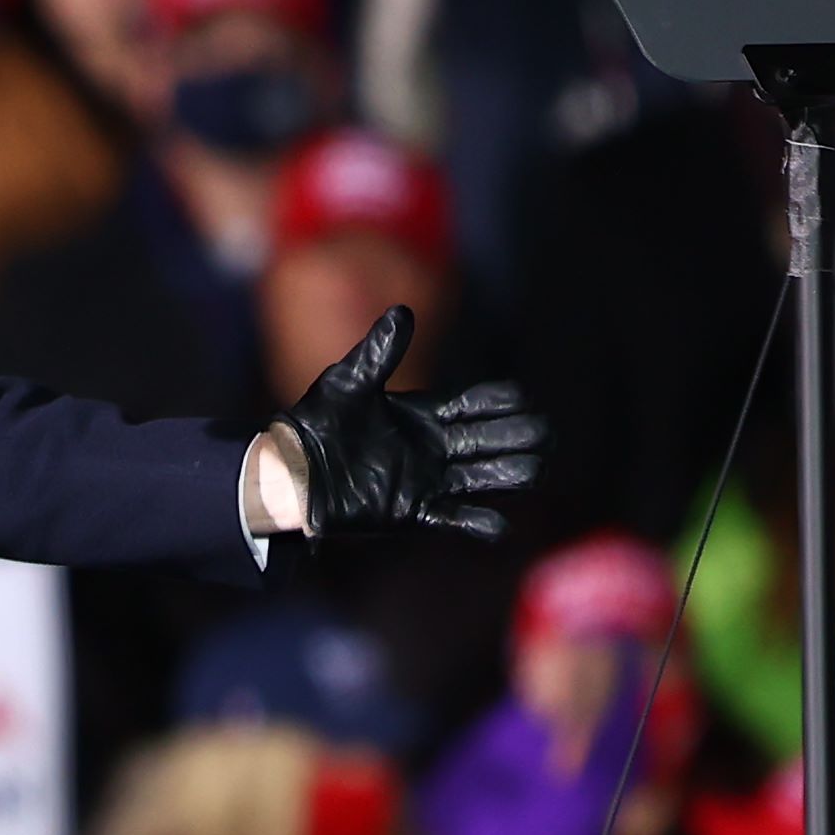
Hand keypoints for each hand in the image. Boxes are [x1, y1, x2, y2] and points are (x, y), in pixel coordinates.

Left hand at [279, 307, 543, 539]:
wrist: (294, 471)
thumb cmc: (318, 421)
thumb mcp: (349, 382)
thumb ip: (379, 353)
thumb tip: (402, 311)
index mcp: (425, 414)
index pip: (476, 404)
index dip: (500, 402)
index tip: (520, 398)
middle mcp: (434, 447)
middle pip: (491, 439)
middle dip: (518, 435)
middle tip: (540, 433)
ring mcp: (428, 480)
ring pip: (484, 476)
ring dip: (511, 473)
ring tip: (534, 470)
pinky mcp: (414, 511)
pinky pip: (455, 518)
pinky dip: (479, 523)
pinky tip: (500, 524)